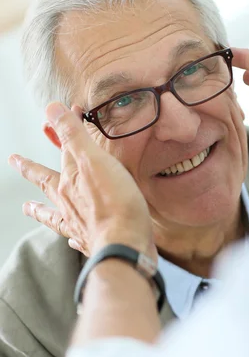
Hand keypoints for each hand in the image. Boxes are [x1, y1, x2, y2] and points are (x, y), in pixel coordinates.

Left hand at [9, 103, 154, 259]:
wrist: (124, 246)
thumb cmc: (115, 204)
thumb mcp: (95, 161)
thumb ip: (74, 136)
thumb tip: (52, 110)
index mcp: (69, 181)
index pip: (63, 150)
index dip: (63, 130)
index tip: (62, 113)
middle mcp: (68, 203)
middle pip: (46, 182)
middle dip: (31, 170)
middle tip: (15, 161)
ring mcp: (79, 224)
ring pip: (53, 213)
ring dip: (40, 209)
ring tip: (27, 208)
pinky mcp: (93, 241)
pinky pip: (74, 237)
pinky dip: (70, 236)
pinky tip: (70, 238)